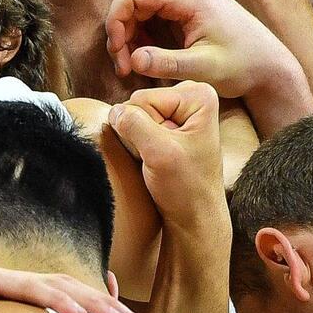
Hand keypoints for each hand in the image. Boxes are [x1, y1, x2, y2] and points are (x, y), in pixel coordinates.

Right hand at [105, 0, 302, 98]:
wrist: (268, 63)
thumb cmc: (242, 65)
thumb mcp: (204, 69)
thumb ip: (166, 63)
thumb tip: (132, 60)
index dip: (115, 24)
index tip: (119, 56)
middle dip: (119, 33)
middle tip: (123, 68)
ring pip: (137, 6)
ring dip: (128, 36)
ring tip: (131, 67)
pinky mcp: (183, 2)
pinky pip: (150, 12)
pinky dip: (141, 34)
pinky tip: (145, 58)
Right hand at [108, 82, 225, 223]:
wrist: (194, 217)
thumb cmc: (186, 188)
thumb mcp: (159, 154)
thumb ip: (134, 125)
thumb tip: (113, 111)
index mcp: (198, 95)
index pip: (143, 99)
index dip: (144, 129)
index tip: (167, 152)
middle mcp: (190, 96)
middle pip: (138, 103)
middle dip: (140, 133)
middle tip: (161, 157)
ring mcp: (179, 110)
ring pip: (134, 116)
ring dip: (138, 141)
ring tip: (159, 160)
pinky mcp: (168, 125)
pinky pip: (137, 127)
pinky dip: (139, 145)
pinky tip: (155, 159)